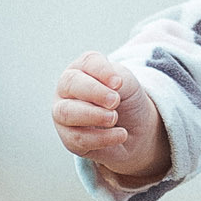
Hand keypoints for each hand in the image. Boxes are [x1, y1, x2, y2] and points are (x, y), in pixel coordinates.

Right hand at [53, 53, 168, 186]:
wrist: (136, 130)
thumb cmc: (127, 100)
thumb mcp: (127, 84)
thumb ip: (115, 79)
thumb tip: (107, 92)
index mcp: (83, 69)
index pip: (88, 62)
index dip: (103, 71)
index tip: (119, 83)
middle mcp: (67, 89)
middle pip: (70, 83)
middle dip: (95, 92)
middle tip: (115, 101)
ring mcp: (64, 114)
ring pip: (66, 112)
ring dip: (94, 115)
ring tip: (114, 118)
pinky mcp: (69, 139)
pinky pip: (78, 138)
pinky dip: (102, 137)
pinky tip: (120, 135)